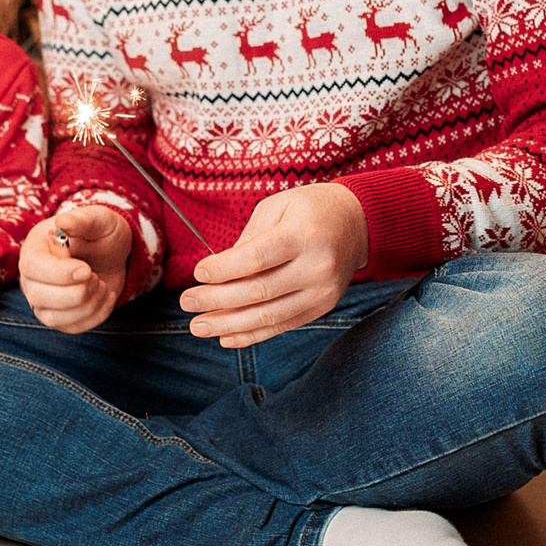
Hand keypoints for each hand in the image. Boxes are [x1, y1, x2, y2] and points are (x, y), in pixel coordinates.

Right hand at [18, 205, 127, 333]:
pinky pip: (71, 327)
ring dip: (86, 306)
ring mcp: (43, 300)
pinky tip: (106, 295)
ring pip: (52, 318)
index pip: (32, 267)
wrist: (112, 253)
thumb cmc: (101, 233)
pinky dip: (96, 315)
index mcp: (34, 249)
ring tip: (101, 285)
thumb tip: (63, 221)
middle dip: (76, 292)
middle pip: (38, 297)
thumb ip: (81, 220)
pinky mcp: (60, 316)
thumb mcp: (98, 220)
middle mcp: (32, 277)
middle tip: (95, 276)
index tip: (86, 270)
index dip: (59, 273)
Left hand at [179, 182, 368, 348]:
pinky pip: (282, 326)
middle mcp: (316, 267)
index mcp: (303, 235)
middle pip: (259, 291)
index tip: (198, 273)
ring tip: (198, 326)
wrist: (359, 223)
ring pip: (269, 316)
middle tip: (187, 302)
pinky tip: (226, 337)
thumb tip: (217, 272)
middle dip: (217, 300)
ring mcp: (322, 292)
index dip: (224, 269)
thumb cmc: (310, 209)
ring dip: (228, 325)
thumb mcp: (277, 207)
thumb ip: (248, 239)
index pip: (257, 258)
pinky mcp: (322, 307)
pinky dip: (252, 334)